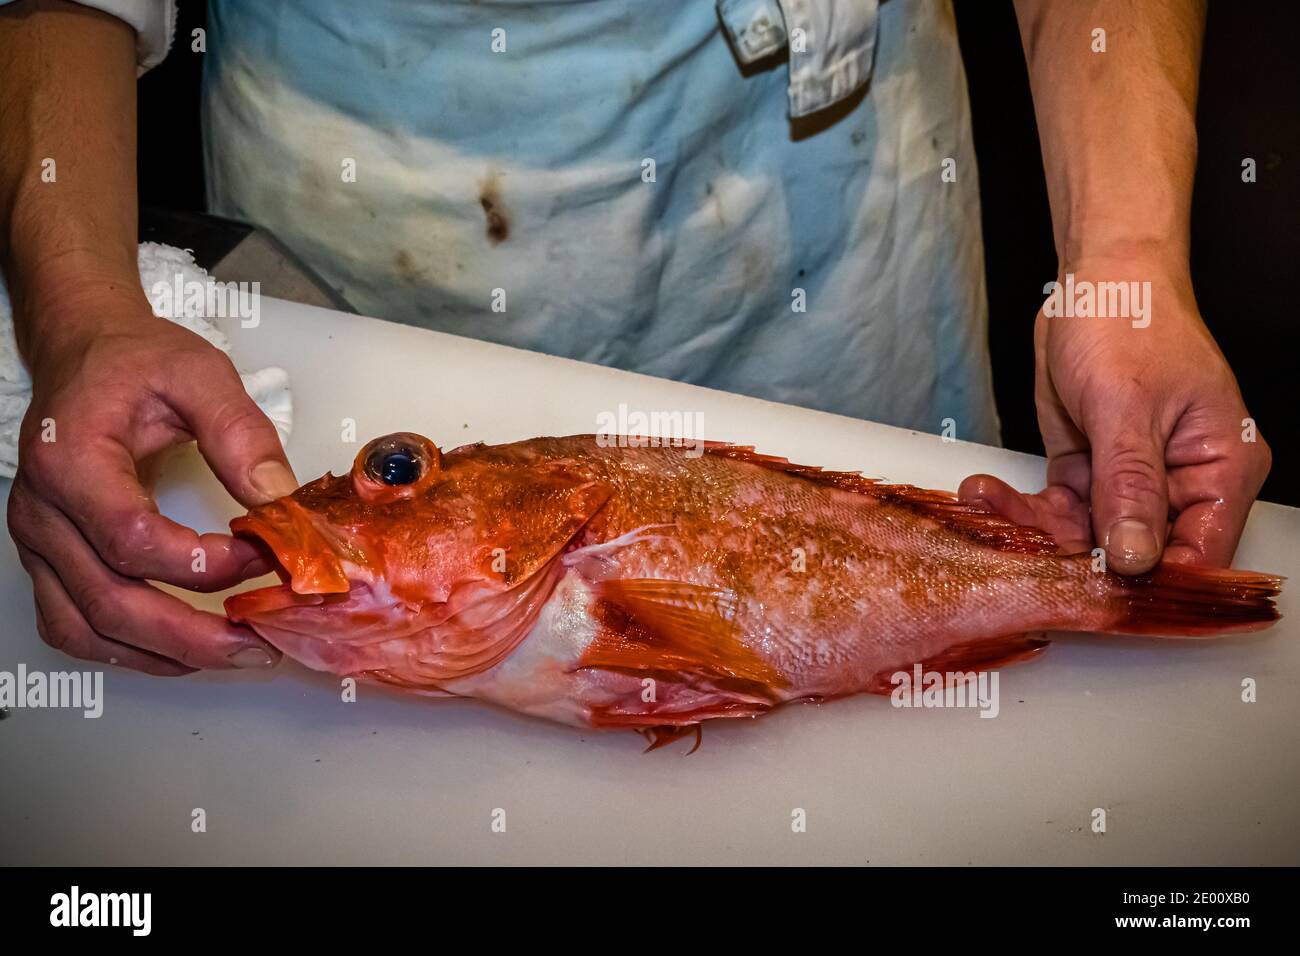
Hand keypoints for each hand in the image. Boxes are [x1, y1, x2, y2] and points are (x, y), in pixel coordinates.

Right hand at [6, 278, 297, 672]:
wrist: (88, 355)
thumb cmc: (137, 362)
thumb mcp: (200, 374)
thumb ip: (241, 433)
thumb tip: (278, 498)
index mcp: (71, 461)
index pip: (132, 539)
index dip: (203, 563)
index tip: (262, 556)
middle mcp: (43, 510)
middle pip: (108, 601)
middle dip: (191, 634)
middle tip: (258, 643)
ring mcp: (39, 542)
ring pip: (87, 628)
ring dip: (163, 654)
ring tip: (233, 653)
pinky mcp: (48, 559)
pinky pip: (75, 626)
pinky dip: (130, 649)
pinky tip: (185, 649)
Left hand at [960, 258, 1269, 573]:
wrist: (1094, 280)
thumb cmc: (1130, 322)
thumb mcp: (1127, 407)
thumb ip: (1130, 487)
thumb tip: (1135, 558)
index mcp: (1220, 470)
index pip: (1198, 555)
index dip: (1149, 584)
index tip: (1092, 595)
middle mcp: (1181, 485)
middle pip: (1135, 554)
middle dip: (1072, 557)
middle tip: (1017, 553)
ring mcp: (1133, 481)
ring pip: (1087, 536)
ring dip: (1034, 531)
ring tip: (987, 504)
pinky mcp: (1090, 471)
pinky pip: (1058, 510)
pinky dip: (1022, 510)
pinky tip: (986, 495)